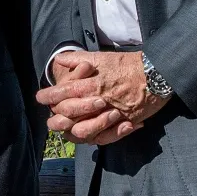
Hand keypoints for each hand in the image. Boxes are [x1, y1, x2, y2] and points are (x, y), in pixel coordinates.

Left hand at [35, 49, 170, 144]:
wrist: (157, 72)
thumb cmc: (128, 64)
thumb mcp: (102, 57)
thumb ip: (79, 59)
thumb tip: (60, 59)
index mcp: (93, 81)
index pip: (65, 91)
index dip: (50, 96)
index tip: (40, 97)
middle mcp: (101, 98)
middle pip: (71, 113)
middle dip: (57, 118)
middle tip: (50, 121)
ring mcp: (113, 112)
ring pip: (86, 129)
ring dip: (75, 131)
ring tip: (68, 132)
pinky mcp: (126, 121)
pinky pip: (108, 136)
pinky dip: (98, 138)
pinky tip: (91, 138)